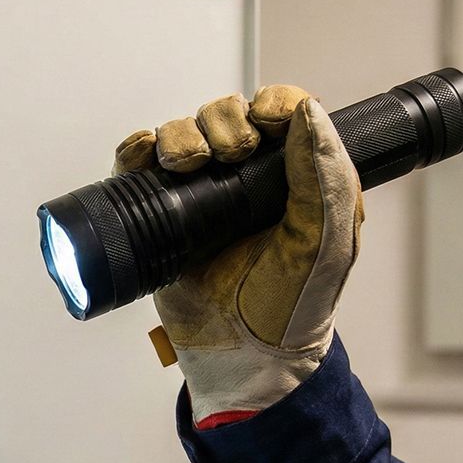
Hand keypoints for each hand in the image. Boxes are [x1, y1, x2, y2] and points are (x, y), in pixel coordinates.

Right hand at [115, 87, 363, 424]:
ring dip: (178, 135)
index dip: (269, 104)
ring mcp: (198, 198)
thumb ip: (327, 177)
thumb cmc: (290, 309)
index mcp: (294, 179)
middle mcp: (245, 182)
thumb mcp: (325, 242)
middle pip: (225, 116)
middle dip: (220, 122)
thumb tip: (307, 113)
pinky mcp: (158, 217)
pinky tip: (145, 160)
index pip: (282, 114)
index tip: (265, 122)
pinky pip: (138, 167)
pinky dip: (136, 151)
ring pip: (181, 135)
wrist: (241, 358)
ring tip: (187, 165)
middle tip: (228, 155)